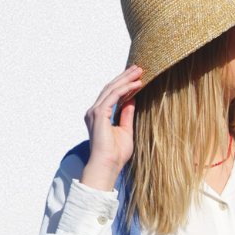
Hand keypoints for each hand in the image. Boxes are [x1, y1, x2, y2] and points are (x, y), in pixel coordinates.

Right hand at [80, 65, 142, 191]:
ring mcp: (95, 112)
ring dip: (126, 79)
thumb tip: (132, 99)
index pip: (111, 94)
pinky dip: (125, 88)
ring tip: (140, 72)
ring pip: (111, 89)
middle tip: (139, 68)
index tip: (136, 77)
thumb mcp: (126, 131)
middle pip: (110, 87)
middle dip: (125, 77)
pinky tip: (136, 84)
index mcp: (99, 115)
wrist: (107, 166)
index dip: (123, 84)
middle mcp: (94, 111)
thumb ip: (127, 114)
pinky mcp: (98, 114)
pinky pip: (113, 96)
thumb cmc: (115, 155)